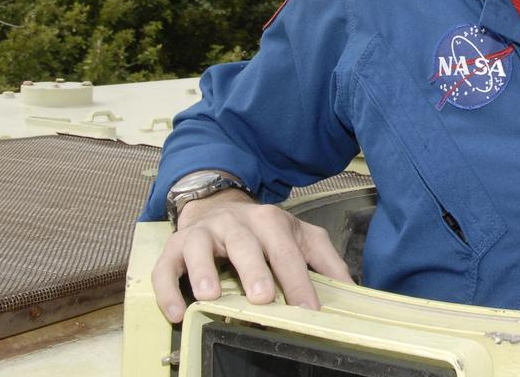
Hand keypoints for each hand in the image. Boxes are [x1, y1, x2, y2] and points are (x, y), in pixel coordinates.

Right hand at [150, 189, 354, 322]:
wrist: (218, 207)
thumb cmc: (263, 232)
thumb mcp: (300, 238)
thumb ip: (326, 261)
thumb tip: (353, 290)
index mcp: (271, 221)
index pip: (287, 252)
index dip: (299, 282)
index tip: (310, 309)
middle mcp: (237, 223)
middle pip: (246, 244)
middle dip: (254, 270)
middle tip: (262, 297)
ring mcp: (204, 233)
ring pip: (201, 248)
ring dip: (204, 271)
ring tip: (210, 296)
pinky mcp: (175, 246)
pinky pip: (166, 267)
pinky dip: (168, 289)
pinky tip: (176, 312)